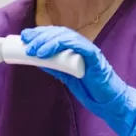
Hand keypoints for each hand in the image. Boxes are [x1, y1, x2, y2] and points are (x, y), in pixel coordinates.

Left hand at [21, 25, 135, 135]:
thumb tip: (38, 60)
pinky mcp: (95, 57)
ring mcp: (89, 50)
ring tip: (33, 50)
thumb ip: (55, 67)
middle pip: (59, 32)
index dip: (40, 33)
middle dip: (40, 35)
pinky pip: (78, 45)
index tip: (25, 37)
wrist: (109, 102)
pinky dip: (61, 45)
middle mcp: (82, 46)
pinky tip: (47, 52)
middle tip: (26, 41)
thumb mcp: (67, 77)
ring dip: (47, 41)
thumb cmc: (91, 90)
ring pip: (66, 37)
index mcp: (76, 49)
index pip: (56, 34)